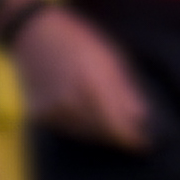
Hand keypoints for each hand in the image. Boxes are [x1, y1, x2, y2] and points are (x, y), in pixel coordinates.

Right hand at [14, 5, 158, 153]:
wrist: (34, 34)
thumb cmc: (79, 40)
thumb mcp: (110, 58)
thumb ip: (125, 91)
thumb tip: (141, 119)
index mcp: (93, 86)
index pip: (117, 127)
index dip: (133, 139)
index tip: (145, 145)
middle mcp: (71, 103)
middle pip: (102, 134)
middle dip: (119, 137)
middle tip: (132, 137)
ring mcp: (53, 111)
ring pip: (84, 135)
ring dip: (101, 134)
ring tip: (111, 127)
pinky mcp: (39, 115)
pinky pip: (67, 129)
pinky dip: (80, 127)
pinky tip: (87, 117)